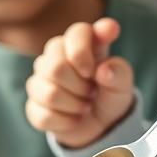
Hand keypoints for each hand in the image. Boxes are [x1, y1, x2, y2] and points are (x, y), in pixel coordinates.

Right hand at [25, 18, 135, 147]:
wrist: (101, 124)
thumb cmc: (110, 93)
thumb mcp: (122, 84)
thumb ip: (119, 72)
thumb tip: (104, 70)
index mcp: (81, 41)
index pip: (77, 32)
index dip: (82, 52)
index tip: (93, 70)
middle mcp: (55, 55)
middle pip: (56, 67)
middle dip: (81, 86)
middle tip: (93, 92)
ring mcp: (40, 80)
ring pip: (50, 94)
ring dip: (75, 105)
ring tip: (85, 105)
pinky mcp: (34, 106)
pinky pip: (44, 116)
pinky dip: (66, 122)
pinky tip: (74, 119)